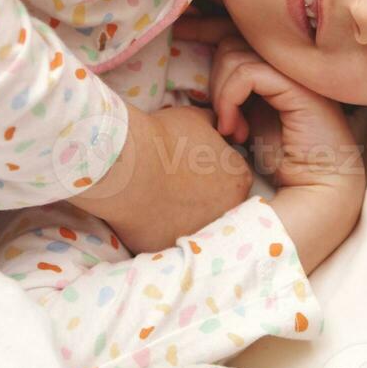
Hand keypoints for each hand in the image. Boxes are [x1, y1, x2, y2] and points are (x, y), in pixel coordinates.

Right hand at [71, 101, 252, 254]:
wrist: (128, 165)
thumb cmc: (163, 138)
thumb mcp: (198, 119)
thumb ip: (217, 125)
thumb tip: (229, 130)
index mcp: (239, 179)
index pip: (233, 176)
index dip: (211, 169)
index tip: (191, 164)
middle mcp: (228, 211)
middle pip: (219, 203)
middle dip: (202, 194)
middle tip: (175, 181)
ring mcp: (200, 233)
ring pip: (195, 223)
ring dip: (183, 213)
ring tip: (159, 195)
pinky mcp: (171, 248)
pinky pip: (168, 238)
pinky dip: (159, 227)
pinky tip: (146, 211)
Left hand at [205, 34, 365, 194]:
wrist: (318, 187)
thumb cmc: (285, 157)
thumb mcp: (249, 114)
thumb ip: (234, 87)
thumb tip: (197, 65)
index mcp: (279, 63)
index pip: (238, 27)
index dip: (205, 27)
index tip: (180, 33)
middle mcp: (289, 60)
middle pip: (232, 38)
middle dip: (213, 74)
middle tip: (220, 116)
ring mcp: (296, 70)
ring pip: (234, 54)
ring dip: (221, 95)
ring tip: (231, 129)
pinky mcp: (298, 86)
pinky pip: (247, 74)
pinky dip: (230, 100)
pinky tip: (236, 130)